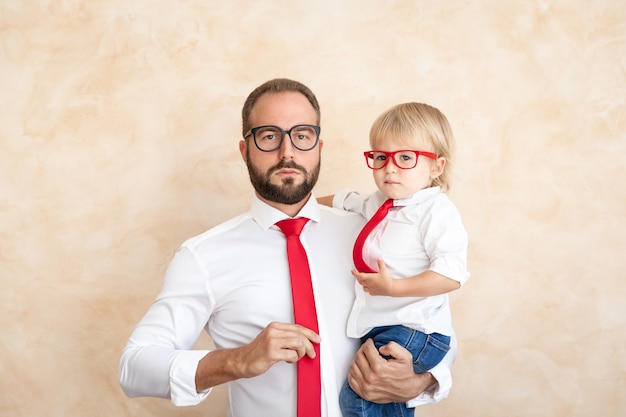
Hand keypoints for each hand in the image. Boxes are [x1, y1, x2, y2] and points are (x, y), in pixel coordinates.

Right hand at [195, 321, 319, 389]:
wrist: (242, 361)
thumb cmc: (258, 352)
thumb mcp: (272, 339)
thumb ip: (286, 337)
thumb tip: (305, 340)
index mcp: (275, 326)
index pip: (298, 327)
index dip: (310, 333)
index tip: (317, 339)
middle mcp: (274, 331)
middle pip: (300, 334)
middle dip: (310, 345)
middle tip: (312, 354)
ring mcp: (272, 341)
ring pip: (299, 343)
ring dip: (301, 353)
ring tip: (295, 358)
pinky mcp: (271, 352)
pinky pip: (292, 355)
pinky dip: (294, 359)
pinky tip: (288, 361)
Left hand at [347, 339, 433, 402]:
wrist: (408, 390)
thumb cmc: (406, 374)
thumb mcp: (405, 356)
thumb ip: (393, 347)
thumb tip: (380, 348)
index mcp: (379, 368)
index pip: (366, 349)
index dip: (369, 343)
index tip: (370, 343)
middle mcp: (371, 378)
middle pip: (359, 356)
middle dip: (363, 350)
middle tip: (368, 349)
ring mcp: (366, 387)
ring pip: (353, 367)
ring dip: (357, 359)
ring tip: (364, 358)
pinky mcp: (364, 394)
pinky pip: (351, 379)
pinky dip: (353, 372)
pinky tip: (360, 368)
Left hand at [352, 258, 394, 295]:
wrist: (391, 288)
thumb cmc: (387, 281)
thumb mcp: (383, 270)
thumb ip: (380, 263)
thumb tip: (379, 259)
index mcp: (369, 278)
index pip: (358, 275)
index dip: (354, 273)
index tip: (352, 271)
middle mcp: (368, 284)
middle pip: (360, 281)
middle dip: (358, 277)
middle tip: (358, 275)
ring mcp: (371, 289)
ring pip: (363, 287)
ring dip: (362, 284)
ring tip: (363, 281)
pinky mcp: (375, 293)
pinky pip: (369, 291)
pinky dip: (368, 289)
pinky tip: (370, 288)